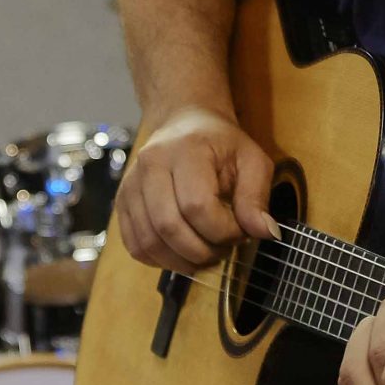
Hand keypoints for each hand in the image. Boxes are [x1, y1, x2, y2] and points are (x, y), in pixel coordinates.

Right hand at [116, 106, 278, 271]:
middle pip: (169, 227)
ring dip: (181, 261)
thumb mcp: (252, 161)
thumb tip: (263, 232)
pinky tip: (182, 254)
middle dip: (202, 251)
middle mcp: (150, 165)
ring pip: (149, 242)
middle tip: (223, 249)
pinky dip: (160, 260)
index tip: (240, 232)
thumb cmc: (221, 144)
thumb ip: (257, 197)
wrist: (184, 123)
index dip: (223, 231)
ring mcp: (130, 185)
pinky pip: (135, 246)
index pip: (197, 206)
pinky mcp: (122, 203)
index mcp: (185, 150)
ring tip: (205, 253)